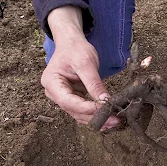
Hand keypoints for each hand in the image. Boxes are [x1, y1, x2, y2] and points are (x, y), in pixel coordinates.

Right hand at [41, 6, 119, 127]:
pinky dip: (95, 115)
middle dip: (95, 117)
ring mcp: (63, 97)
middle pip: (74, 111)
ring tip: (114, 121)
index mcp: (52, 83)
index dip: (87, 108)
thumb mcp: (86, 63)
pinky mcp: (73, 99)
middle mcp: (54, 94)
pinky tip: (108, 119)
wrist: (72, 43)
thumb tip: (105, 101)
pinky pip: (83, 110)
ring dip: (97, 120)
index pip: (69, 102)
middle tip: (115, 120)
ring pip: (79, 114)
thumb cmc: (75, 49)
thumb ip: (94, 83)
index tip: (105, 109)